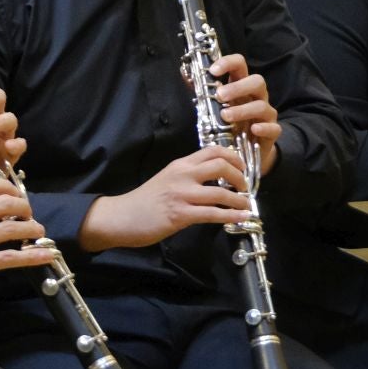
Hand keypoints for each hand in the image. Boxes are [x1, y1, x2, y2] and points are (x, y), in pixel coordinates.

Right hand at [0, 176, 55, 301]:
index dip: (10, 188)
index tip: (16, 196)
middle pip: (6, 203)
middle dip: (25, 207)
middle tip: (28, 214)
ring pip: (12, 229)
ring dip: (32, 229)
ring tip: (38, 231)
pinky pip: (9, 258)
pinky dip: (31, 256)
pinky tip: (45, 255)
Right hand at [78, 146, 252, 251]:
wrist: (121, 216)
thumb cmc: (144, 201)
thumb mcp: (166, 179)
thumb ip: (187, 177)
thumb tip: (214, 182)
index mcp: (180, 165)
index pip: (212, 150)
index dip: (233, 157)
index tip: (242, 167)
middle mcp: (182, 175)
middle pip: (221, 165)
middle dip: (240, 176)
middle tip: (245, 187)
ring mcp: (181, 194)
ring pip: (220, 191)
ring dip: (239, 200)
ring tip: (246, 206)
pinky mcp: (180, 214)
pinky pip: (213, 214)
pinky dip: (231, 216)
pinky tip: (241, 218)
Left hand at [209, 54, 278, 175]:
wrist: (244, 150)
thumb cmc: (229, 123)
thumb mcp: (214, 106)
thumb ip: (202, 91)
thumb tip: (185, 74)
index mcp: (242, 85)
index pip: (240, 64)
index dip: (228, 63)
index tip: (213, 71)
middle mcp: (257, 96)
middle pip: (257, 81)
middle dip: (238, 87)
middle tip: (220, 96)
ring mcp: (266, 114)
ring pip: (262, 106)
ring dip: (243, 110)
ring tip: (225, 116)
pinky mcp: (272, 132)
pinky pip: (273, 128)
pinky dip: (263, 127)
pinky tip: (252, 129)